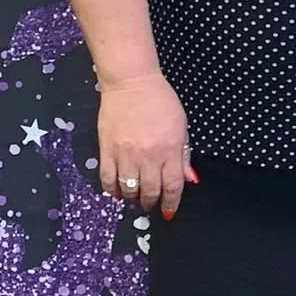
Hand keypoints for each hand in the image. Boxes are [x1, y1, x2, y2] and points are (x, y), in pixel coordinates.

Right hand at [97, 72, 196, 218]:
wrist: (131, 84)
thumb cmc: (161, 102)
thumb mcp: (181, 126)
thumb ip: (183, 154)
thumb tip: (188, 179)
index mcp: (170, 149)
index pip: (172, 186)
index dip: (171, 202)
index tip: (168, 211)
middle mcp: (149, 155)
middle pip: (150, 190)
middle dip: (152, 202)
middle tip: (151, 204)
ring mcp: (126, 154)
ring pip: (128, 189)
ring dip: (132, 198)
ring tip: (134, 198)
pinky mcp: (107, 150)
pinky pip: (108, 178)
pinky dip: (112, 190)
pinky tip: (116, 192)